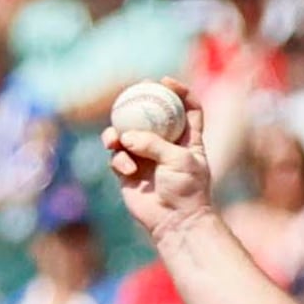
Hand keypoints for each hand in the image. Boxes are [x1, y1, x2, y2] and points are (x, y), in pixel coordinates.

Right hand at [105, 89, 216, 236]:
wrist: (176, 222)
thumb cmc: (187, 190)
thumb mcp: (178, 160)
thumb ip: (154, 144)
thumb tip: (126, 136)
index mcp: (188, 140)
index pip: (188, 109)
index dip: (180, 92)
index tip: (165, 82)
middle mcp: (166, 146)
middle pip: (152, 116)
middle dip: (139, 102)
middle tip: (129, 94)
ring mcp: (146, 158)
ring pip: (126, 134)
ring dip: (117, 133)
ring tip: (114, 139)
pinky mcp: (130, 172)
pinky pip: (118, 157)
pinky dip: (119, 159)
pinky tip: (127, 169)